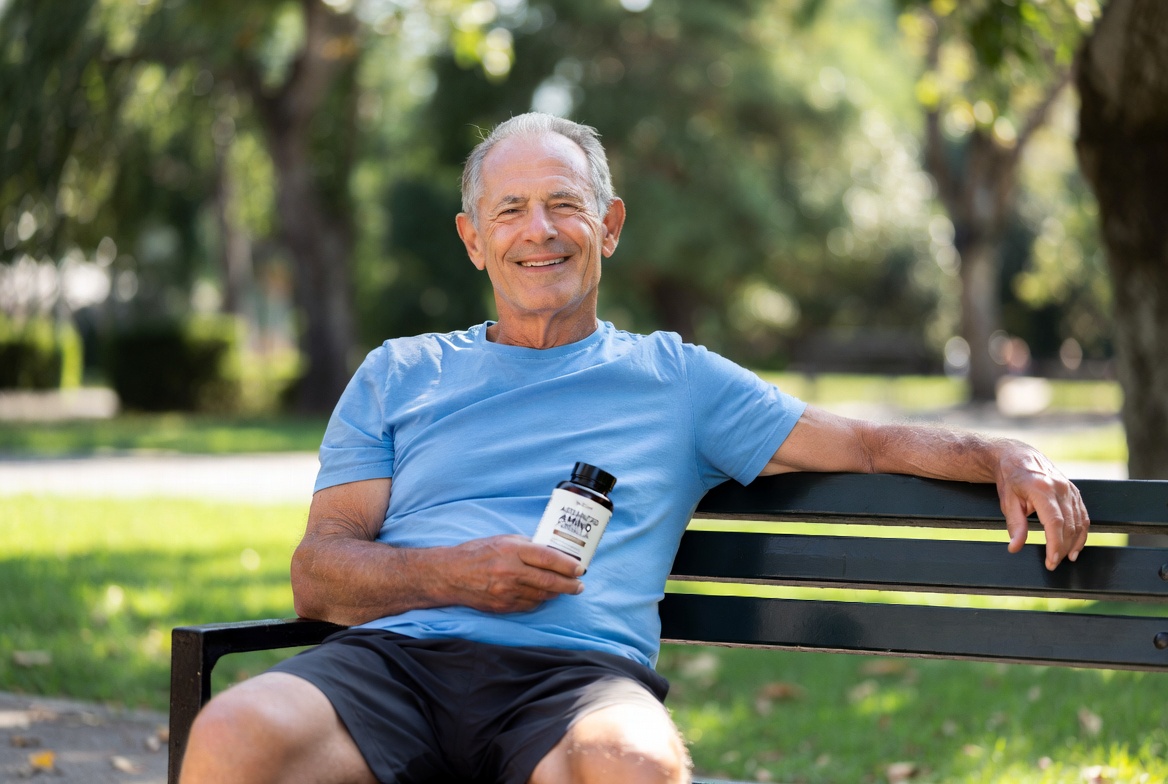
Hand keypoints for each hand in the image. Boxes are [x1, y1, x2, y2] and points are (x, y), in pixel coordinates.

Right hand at [445, 535, 583, 612]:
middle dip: (569, 585)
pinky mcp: (502, 606)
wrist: (450, 575)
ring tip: (564, 589)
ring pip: (541, 595)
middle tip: (579, 585)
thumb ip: (526, 545)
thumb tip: (550, 551)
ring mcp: (506, 591)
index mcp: (512, 551)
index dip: (567, 565)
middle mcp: (510, 571)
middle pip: (549, 581)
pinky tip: (543, 595)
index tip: (580, 569)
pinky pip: (529, 605)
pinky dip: (539, 600)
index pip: (548, 558)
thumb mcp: (502, 540)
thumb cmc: (477, 553)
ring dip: (556, 593)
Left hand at [995, 443, 1089, 569]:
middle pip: (1069, 525)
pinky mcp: (1074, 491)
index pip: (1055, 523)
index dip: (1055, 545)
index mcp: (1042, 489)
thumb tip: (1015, 548)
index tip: (1051, 561)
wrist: (1018, 457)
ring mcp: (1069, 489)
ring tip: (1064, 559)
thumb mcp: (1007, 502)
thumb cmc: (1010, 479)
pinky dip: (1082, 532)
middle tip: (1053, 564)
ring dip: (1074, 543)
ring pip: (1079, 522)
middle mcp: (1060, 488)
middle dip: (1062, 548)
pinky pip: (1082, 515)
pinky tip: (1075, 546)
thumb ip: (1014, 526)